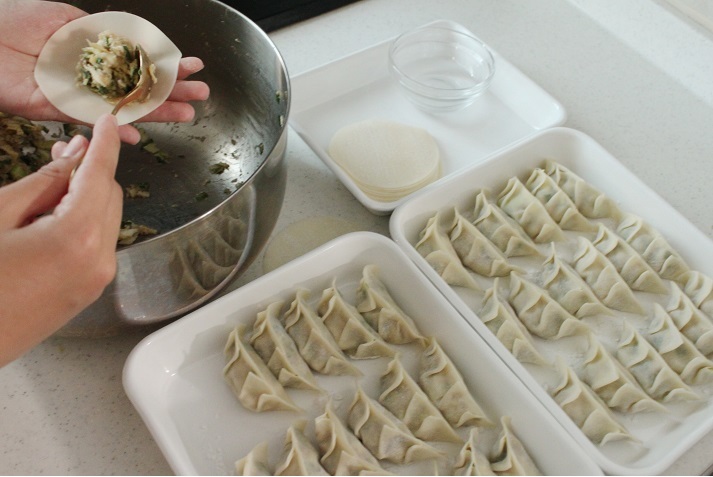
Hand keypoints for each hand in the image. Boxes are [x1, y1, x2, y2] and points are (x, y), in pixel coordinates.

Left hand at [0, 0, 209, 143]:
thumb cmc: (17, 19)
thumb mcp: (67, 17)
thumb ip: (100, 33)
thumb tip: (133, 45)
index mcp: (95, 52)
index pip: (139, 62)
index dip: (166, 65)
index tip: (191, 67)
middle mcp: (91, 76)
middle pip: (138, 88)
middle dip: (171, 92)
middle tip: (200, 96)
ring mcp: (78, 94)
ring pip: (124, 108)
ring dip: (156, 113)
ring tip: (186, 115)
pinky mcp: (59, 109)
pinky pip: (93, 121)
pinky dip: (114, 129)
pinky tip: (137, 136)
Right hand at [0, 114, 121, 365]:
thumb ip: (42, 184)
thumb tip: (75, 157)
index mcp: (78, 237)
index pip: (101, 174)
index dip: (105, 143)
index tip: (107, 120)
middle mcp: (99, 260)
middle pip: (109, 195)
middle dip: (90, 171)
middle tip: (59, 154)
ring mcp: (97, 280)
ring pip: (105, 219)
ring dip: (85, 196)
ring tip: (47, 188)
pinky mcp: (88, 292)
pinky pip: (97, 243)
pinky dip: (82, 222)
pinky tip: (51, 217)